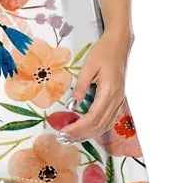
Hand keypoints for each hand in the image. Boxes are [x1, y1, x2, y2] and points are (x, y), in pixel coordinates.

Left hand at [57, 28, 133, 143]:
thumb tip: (70, 106)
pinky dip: (97, 128)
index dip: (78, 128)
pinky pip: (109, 120)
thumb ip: (80, 87)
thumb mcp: (88, 67)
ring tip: (72, 137)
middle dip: (82, 134)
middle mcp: (117, 99)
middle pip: (99, 125)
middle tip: (64, 139)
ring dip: (89, 134)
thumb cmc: (103, 52)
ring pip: (105, 125)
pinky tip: (87, 130)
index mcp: (109, 91)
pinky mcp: (118, 99)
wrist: (119, 43)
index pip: (93, 117)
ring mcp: (119, 100)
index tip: (64, 132)